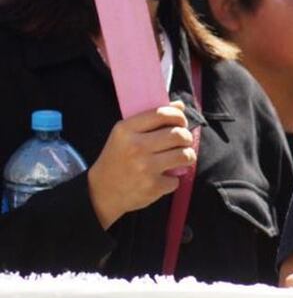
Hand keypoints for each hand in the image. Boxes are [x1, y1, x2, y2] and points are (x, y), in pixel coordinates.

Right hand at [87, 101, 194, 229]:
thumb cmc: (117, 159)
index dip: (179, 116)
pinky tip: (162, 179)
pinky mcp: (152, 186)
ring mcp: (145, 167)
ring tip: (180, 158)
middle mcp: (136, 147)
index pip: (162, 114)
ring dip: (187, 156)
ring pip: (185, 155)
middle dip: (186, 138)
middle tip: (183, 142)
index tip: (181, 122)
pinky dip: (173, 180)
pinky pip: (177, 179)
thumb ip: (151, 119)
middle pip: (179, 134)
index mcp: (126, 130)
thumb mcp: (124, 135)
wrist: (100, 192)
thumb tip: (180, 105)